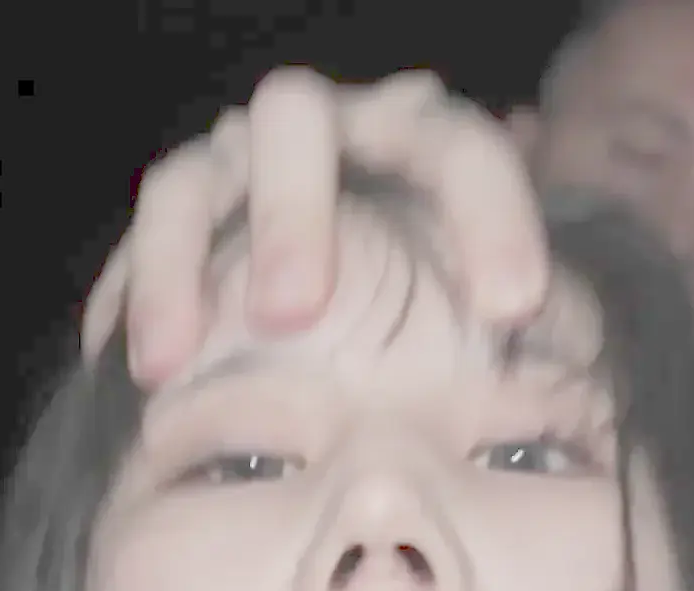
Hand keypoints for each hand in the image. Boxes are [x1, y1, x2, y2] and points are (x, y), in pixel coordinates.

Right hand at [81, 67, 549, 386]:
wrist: (349, 294)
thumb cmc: (431, 299)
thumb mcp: (480, 295)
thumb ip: (511, 294)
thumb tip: (558, 323)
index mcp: (419, 137)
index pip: (460, 148)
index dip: (490, 217)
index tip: (512, 309)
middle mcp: (328, 127)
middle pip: (298, 123)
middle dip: (292, 217)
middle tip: (294, 317)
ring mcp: (245, 155)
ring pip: (199, 172)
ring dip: (181, 263)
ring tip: (176, 364)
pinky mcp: (186, 197)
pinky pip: (149, 227)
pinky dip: (139, 293)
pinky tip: (135, 366)